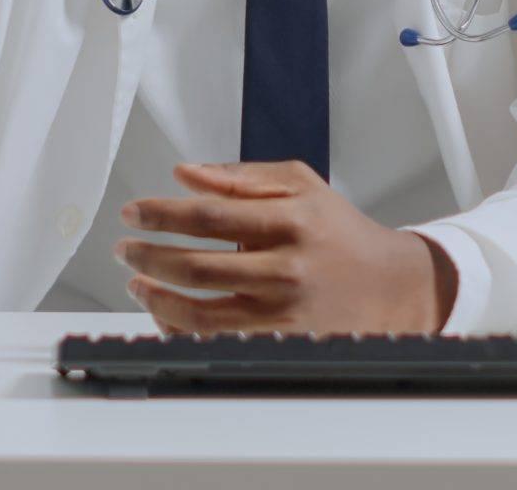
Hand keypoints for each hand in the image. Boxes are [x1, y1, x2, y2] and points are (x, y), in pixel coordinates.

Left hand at [115, 162, 457, 334]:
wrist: (390, 286)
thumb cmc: (339, 232)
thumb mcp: (299, 185)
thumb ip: (238, 177)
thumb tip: (183, 174)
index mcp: (290, 220)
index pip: (208, 216)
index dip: (161, 214)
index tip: (133, 213)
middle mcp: (286, 267)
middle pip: (196, 266)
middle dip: (148, 256)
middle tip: (125, 248)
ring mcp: (283, 311)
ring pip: (200, 311)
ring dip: (155, 296)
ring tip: (136, 281)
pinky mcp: (281, 343)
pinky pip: (216, 341)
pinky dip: (181, 328)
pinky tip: (165, 311)